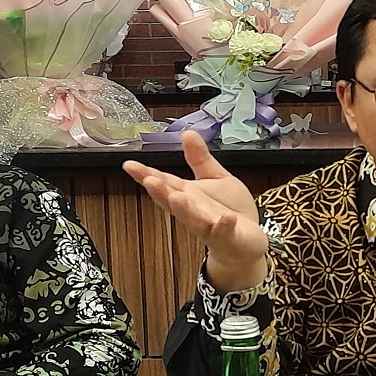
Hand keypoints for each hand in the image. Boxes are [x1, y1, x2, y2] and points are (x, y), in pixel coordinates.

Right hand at [123, 131, 268, 291]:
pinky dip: (224, 226)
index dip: (146, 174)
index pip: (164, 182)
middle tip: (149, 180)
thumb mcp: (215, 177)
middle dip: (161, 191)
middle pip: (173, 201)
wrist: (246, 241)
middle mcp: (193, 211)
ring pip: (193, 219)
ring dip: (184, 209)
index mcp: (187, 194)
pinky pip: (224, 232)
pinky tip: (226, 219)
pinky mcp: (227, 237)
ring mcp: (209, 226)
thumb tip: (186, 133)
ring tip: (177, 198)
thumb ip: (200, 158)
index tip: (129, 165)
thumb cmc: (227, 209)